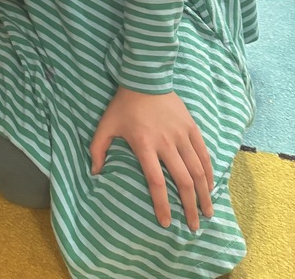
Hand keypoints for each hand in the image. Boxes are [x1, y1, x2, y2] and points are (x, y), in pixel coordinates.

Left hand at [90, 87, 213, 230]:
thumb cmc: (124, 104)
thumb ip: (97, 149)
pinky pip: (204, 154)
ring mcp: (181, 135)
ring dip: (204, 194)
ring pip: (197, 170)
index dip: (162, 205)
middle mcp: (166, 143)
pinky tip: (210, 186)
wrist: (145, 77)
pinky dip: (209, 173)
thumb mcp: (106, 125)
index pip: (156, 182)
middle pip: (182, 181)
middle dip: (189, 207)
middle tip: (193, 227)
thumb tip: (95, 173)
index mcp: (144, 145)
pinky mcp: (191, 127)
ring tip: (207, 213)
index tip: (167, 223)